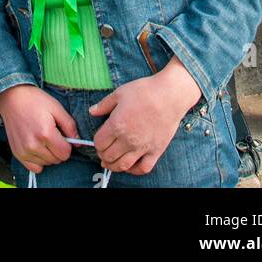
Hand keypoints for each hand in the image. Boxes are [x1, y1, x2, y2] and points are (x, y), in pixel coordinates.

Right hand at [0, 84, 77, 173]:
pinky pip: (34, 168)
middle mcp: (34, 145)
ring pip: (46, 164)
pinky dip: (38, 161)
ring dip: (48, 155)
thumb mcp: (56, 107)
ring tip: (42, 138)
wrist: (12, 97)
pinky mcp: (17, 154)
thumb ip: (70, 126)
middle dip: (58, 149)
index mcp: (46, 133)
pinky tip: (37, 147)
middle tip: (52, 135)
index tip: (62, 136)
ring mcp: (24, 151)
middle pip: (56, 160)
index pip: (65, 153)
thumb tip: (78, 142)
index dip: (67, 145)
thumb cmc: (35, 100)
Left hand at [89, 59, 201, 174]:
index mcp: (117, 125)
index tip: (99, 140)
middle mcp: (128, 140)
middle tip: (103, 151)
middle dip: (102, 155)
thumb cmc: (144, 91)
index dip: (96, 143)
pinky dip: (134, 170)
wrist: (169, 95)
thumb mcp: (120, 93)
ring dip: (113, 166)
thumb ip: (103, 105)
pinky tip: (130, 166)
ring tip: (111, 163)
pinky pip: (143, 168)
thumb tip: (91, 112)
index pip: (99, 142)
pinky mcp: (156, 151)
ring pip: (123, 166)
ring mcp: (142, 147)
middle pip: (109, 156)